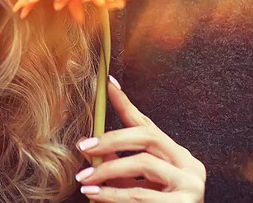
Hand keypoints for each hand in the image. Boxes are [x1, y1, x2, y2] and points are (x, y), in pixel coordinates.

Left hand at [74, 76, 205, 201]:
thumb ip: (119, 160)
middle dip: (111, 139)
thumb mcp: (136, 180)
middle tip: (83, 146)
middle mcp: (189, 164)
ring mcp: (190, 185)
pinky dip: (112, 195)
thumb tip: (90, 141)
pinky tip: (94, 194)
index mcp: (178, 153)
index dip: (125, 103)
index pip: (147, 123)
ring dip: (107, 169)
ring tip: (84, 178)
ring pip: (142, 164)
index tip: (107, 83)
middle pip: (146, 136)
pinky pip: (140, 195)